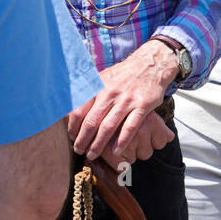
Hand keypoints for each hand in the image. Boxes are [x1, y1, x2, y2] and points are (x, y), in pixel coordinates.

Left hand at [67, 41, 177, 160]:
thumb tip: (70, 107)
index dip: (73, 127)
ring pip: (108, 127)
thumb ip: (88, 91)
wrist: (150, 64)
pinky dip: (122, 141)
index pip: (79, 110)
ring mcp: (126, 99)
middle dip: (82, 140)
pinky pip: (130, 126)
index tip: (72, 137)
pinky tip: (116, 151)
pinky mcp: (143, 105)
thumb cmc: (123, 75)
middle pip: (91, 122)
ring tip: (92, 154)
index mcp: (98, 87)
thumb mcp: (102, 77)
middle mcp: (110, 93)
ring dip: (98, 144)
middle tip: (79, 150)